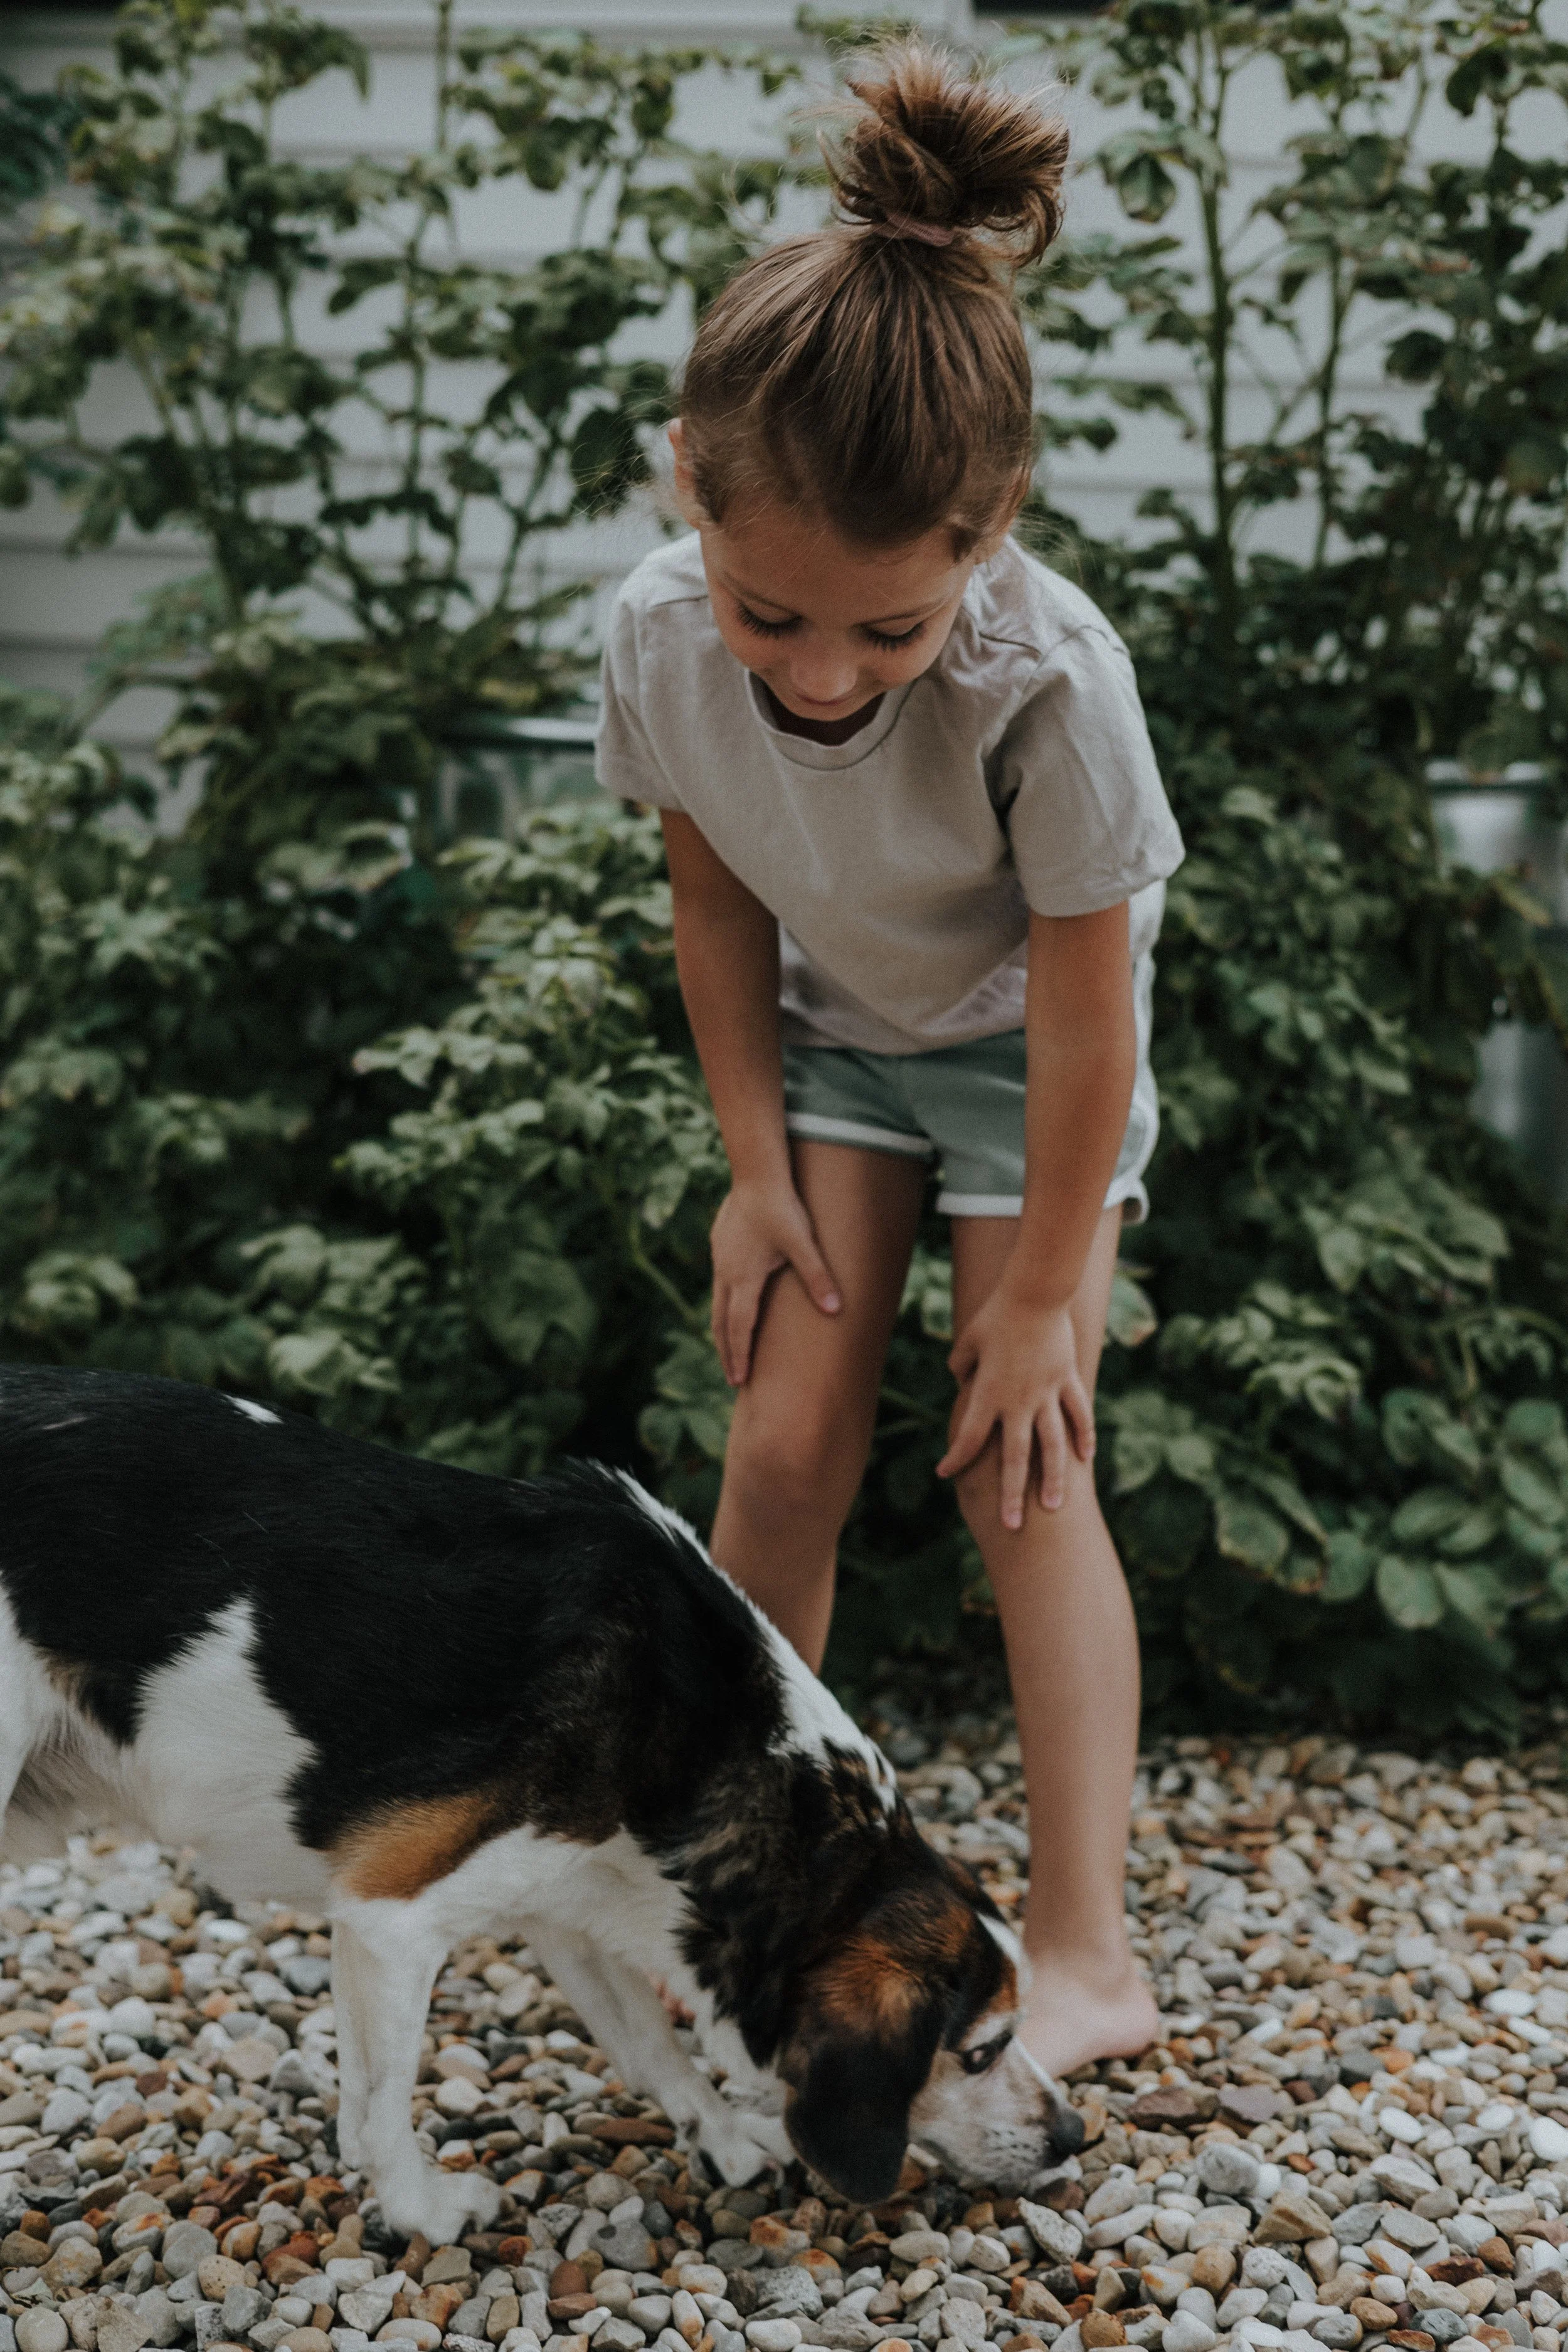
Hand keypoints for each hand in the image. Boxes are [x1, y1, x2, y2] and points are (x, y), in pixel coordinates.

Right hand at [710, 1179, 840, 1385]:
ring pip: (716, 1303)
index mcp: (743, 1279)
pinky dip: (723, 1304)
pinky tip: (732, 1304)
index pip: (739, 1328)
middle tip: (733, 1378)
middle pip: (721, 1323)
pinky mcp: (720, 1245)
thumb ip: (818, 1277)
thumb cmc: (781, 1209)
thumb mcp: (804, 1244)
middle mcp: (726, 1273)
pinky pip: (718, 1283)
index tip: (740, 1380)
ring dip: (723, 1330)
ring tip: (730, 1349)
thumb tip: (836, 1310)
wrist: (756, 1174)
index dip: (740, 1356)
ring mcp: (720, 1259)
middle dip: (727, 1352)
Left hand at [935, 1283, 1093, 1528]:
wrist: (1035, 1294)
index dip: (955, 1457)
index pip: (968, 1436)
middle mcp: (1018, 1401)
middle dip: (1011, 1494)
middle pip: (1014, 1457)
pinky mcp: (1068, 1381)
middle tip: (1012, 1526)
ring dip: (1053, 1478)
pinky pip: (1078, 1414)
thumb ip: (961, 1366)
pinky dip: (1083, 1436)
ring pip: (1052, 1445)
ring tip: (1056, 1507)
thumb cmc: (995, 1315)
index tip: (944, 1474)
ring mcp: (1047, 1394)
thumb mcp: (968, 1341)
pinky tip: (1086, 1460)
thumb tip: (961, 1382)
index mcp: (988, 1394)